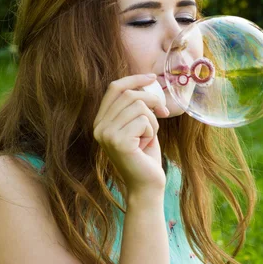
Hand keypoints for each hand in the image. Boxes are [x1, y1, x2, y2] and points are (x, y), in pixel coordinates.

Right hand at [93, 74, 169, 195]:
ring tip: (149, 136)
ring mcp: (106, 135)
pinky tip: (146, 145)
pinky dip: (152, 130)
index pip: (114, 88)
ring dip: (152, 120)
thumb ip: (137, 106)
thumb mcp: (139, 125)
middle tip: (163, 112)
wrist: (147, 185)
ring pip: (139, 106)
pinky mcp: (119, 142)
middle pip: (129, 95)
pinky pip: (144, 121)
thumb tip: (147, 81)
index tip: (152, 77)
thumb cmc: (145, 155)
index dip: (134, 79)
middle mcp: (99, 127)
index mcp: (101, 121)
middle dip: (151, 100)